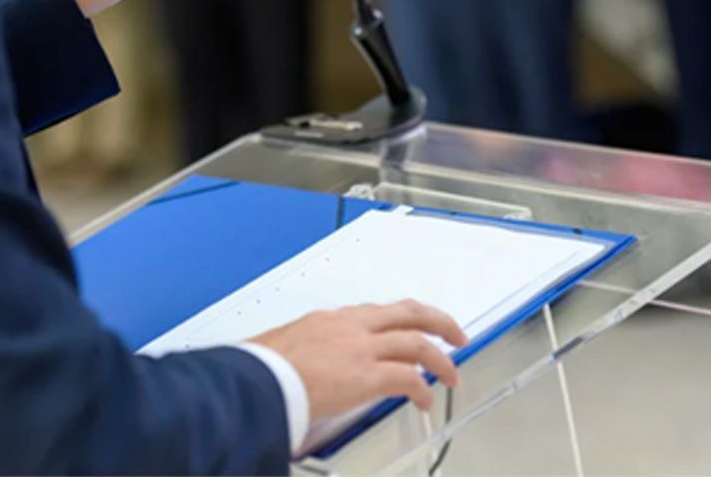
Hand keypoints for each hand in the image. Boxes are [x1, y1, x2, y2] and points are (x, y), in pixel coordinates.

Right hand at [251, 299, 467, 419]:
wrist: (256, 379)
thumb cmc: (262, 367)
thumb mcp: (289, 346)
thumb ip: (309, 350)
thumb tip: (310, 367)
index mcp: (333, 319)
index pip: (380, 312)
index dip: (404, 318)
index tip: (414, 325)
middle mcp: (352, 326)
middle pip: (409, 313)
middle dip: (438, 321)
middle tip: (454, 334)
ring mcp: (361, 349)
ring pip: (417, 342)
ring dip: (441, 359)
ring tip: (451, 373)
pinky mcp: (366, 376)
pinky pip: (408, 379)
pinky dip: (422, 389)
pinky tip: (425, 399)